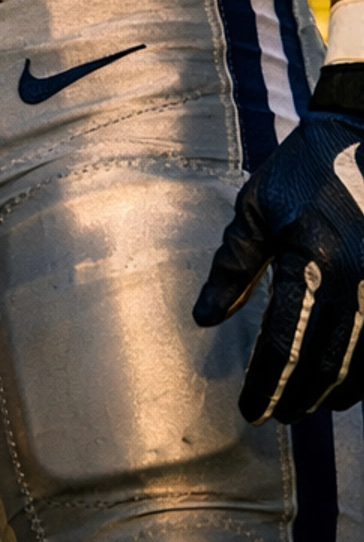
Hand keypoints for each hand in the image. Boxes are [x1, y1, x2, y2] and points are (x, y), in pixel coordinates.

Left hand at [194, 94, 363, 420]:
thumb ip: (231, 265)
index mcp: (311, 262)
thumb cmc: (302, 171)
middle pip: (323, 366)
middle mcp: (354, 284)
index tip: (249, 411)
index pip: (282, 344)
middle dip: (296, 398)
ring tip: (305, 405)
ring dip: (330, 393)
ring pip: (359, 367)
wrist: (361, 137)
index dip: (263, 385)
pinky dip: (362, 374)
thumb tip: (204, 318)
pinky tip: (343, 383)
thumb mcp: (256, 208)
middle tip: (275, 415)